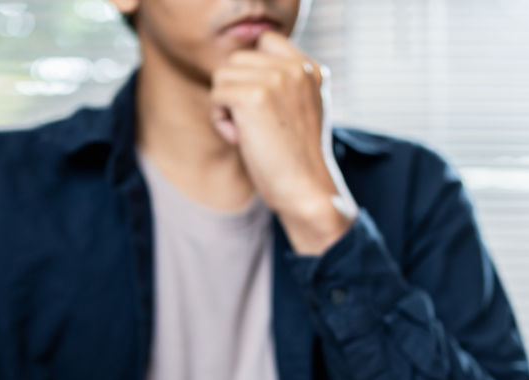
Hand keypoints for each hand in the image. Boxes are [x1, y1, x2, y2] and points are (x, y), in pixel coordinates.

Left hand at [210, 32, 350, 255]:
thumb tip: (244, 69)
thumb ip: (285, 84)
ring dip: (226, 106)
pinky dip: (221, 121)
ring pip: (222, 75)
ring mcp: (276, 79)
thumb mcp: (302, 111)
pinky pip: (216, 95)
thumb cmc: (297, 159)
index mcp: (311, 69)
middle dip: (236, 91)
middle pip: (238, 60)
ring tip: (250, 132)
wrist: (306, 190)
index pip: (266, 41)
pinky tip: (242, 140)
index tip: (261, 106)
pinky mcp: (254, 96)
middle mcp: (296, 68)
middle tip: (256, 125)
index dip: (252, 71)